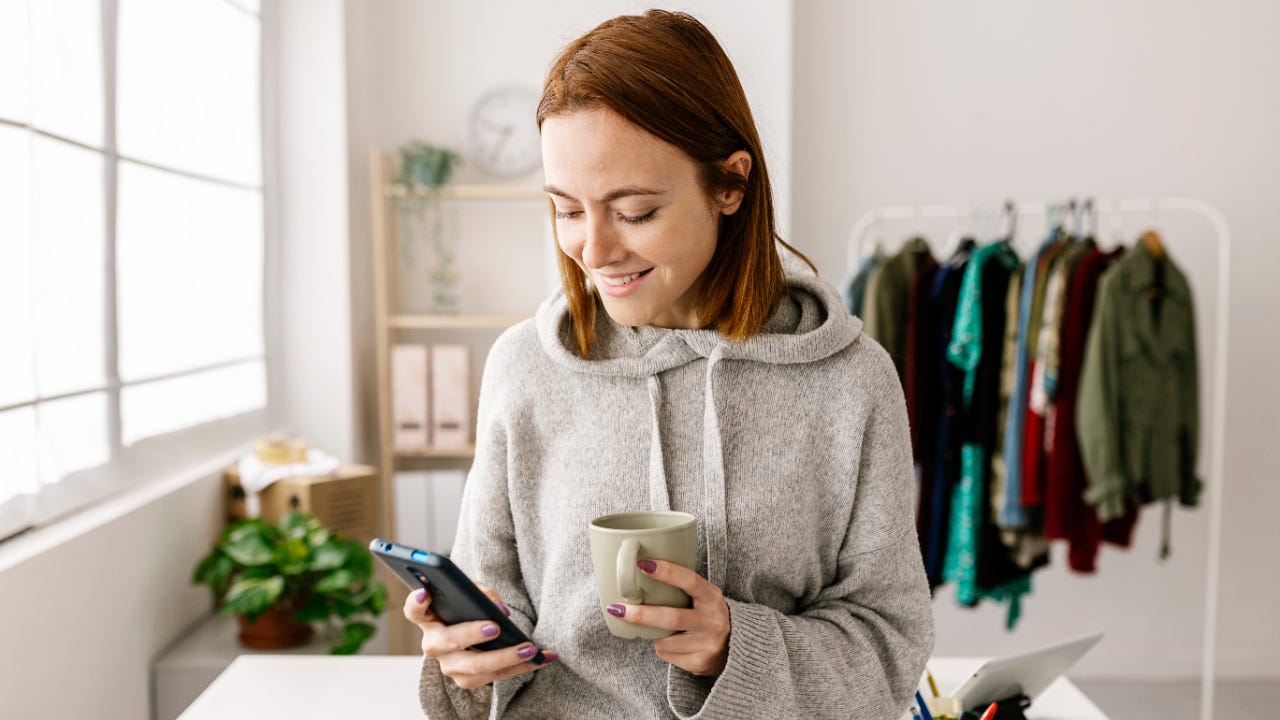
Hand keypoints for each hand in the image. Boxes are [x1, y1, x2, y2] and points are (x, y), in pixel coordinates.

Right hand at [403, 581, 556, 689]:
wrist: (472, 633)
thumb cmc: (469, 608)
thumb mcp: (472, 593)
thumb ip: (481, 594)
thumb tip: (499, 611)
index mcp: (429, 618)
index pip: (414, 610)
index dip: (416, 602)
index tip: (425, 592)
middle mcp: (434, 645)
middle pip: (448, 643)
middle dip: (472, 635)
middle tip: (495, 627)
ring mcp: (450, 666)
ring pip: (475, 668)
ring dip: (506, 658)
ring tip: (530, 649)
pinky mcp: (469, 680)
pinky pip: (497, 676)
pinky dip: (524, 666)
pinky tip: (546, 657)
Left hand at [607, 560, 730, 675]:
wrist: (736, 647)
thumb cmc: (707, 614)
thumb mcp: (704, 596)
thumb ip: (682, 587)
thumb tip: (640, 573)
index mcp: (712, 597)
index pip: (689, 581)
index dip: (666, 572)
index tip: (642, 565)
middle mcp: (713, 620)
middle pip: (671, 617)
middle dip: (641, 614)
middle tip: (616, 609)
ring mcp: (708, 644)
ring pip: (664, 641)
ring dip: (654, 636)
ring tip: (661, 631)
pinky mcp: (701, 663)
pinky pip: (667, 655)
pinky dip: (662, 649)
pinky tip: (674, 645)